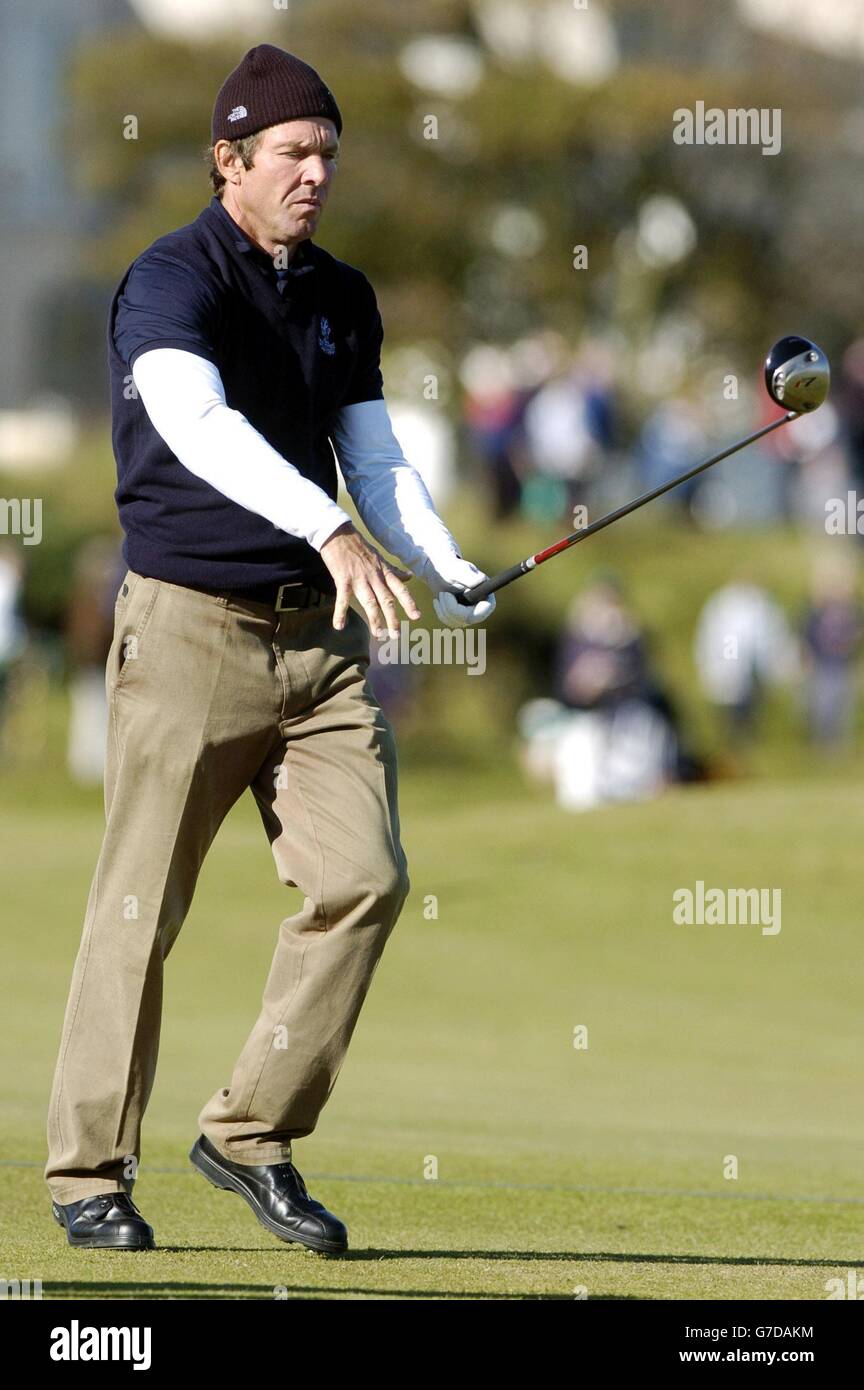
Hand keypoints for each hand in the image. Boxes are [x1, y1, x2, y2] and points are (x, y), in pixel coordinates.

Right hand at [320, 522, 420, 636]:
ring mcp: (359, 578)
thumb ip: (394, 570)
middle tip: (396, 636)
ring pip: (370, 601)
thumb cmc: (358, 546)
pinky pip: (342, 599)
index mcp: (383, 572)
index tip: (417, 616)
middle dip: (393, 618)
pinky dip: (340, 613)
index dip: (409, 603)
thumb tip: (410, 577)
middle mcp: (374, 576)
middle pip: (386, 599)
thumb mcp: (380, 558)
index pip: (399, 589)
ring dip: (374, 619)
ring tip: (378, 634)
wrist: (338, 534)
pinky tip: (339, 626)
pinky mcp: (342, 579)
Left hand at [425, 555, 496, 627]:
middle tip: (442, 594)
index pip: (483, 611)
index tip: (449, 597)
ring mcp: (471, 614)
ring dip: (444, 609)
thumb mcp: (459, 570)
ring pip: (457, 622)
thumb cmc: (451, 567)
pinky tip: (438, 601)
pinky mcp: (460, 618)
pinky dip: (441, 612)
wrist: (441, 571)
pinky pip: (449, 622)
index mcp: (486, 595)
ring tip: (441, 594)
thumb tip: (480, 580)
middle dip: (450, 608)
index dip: (467, 609)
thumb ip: (470, 576)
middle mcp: (481, 607)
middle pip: (468, 619)